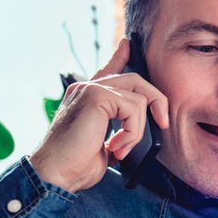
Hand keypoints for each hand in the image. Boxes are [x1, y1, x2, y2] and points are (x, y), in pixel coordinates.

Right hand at [30, 38, 168, 192]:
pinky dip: (132, 132)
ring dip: (137, 130)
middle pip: (136, 80)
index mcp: (88, 97)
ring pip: (139, 98)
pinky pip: (134, 109)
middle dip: (156, 101)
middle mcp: (87, 88)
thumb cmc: (75, 164)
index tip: (128, 44)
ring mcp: (90, 89)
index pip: (108, 69)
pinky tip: (115, 147)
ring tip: (119, 148)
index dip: (121, 56)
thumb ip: (118, 128)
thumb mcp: (104, 143)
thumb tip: (142, 128)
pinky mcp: (96, 96)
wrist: (55, 173)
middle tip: (161, 124)